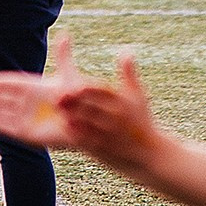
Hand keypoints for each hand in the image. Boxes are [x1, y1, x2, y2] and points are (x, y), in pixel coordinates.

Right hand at [0, 34, 89, 147]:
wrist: (85, 122)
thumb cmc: (78, 100)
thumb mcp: (69, 76)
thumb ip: (63, 57)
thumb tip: (65, 35)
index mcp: (35, 88)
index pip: (12, 83)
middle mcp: (28, 103)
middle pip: (1, 98)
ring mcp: (28, 118)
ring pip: (2, 112)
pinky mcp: (30, 133)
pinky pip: (11, 128)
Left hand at [57, 51, 162, 172]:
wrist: (149, 154)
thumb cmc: (141, 121)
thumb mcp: (138, 96)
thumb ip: (129, 74)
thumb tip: (126, 51)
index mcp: (123, 104)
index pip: (104, 93)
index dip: (88, 89)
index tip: (75, 84)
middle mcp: (115, 119)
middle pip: (91, 108)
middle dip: (74, 102)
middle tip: (57, 95)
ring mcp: (108, 135)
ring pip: (85, 124)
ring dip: (70, 116)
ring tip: (57, 108)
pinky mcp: (102, 149)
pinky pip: (85, 140)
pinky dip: (74, 132)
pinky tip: (64, 124)